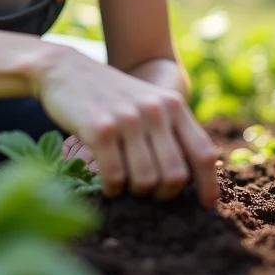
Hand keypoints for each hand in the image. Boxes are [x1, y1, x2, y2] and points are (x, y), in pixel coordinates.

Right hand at [33, 44, 219, 206]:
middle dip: (163, 194)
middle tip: (147, 193)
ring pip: (146, 181)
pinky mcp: (100, 128)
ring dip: (135, 193)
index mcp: (172, 104)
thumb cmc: (109, 95)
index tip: (204, 205)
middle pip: (176, 175)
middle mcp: (154, 110)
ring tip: (124, 185)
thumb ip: (170, 129)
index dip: (208, 185)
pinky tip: (106, 183)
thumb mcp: (147, 102)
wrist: (65, 69)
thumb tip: (193, 175)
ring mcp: (127, 119)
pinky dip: (112, 189)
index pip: (203, 152)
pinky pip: (115, 177)